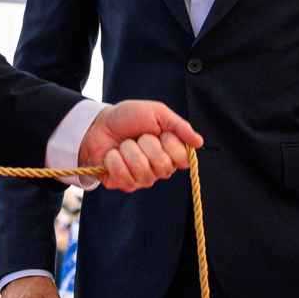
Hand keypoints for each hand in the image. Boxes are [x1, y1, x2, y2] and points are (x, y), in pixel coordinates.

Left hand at [80, 100, 203, 191]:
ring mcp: (140, 180)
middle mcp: (158, 171)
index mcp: (171, 154)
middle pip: (162, 165)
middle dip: (146, 143)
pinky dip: (113, 158)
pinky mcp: (122, 184)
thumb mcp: (157, 113)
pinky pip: (121, 174)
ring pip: (140, 168)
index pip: (183, 160)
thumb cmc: (129, 118)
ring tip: (124, 144)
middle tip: (138, 137)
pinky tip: (112, 154)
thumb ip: (179, 126)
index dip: (170, 144)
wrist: (99, 123)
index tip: (160, 133)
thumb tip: (199, 142)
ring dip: (128, 149)